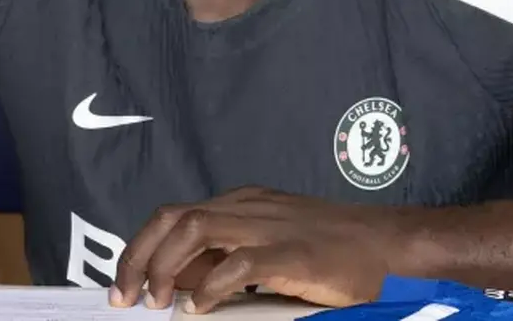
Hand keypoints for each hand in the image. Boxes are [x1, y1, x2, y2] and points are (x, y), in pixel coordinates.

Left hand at [110, 186, 405, 313]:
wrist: (389, 245)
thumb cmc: (332, 250)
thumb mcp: (271, 246)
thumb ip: (226, 258)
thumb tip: (180, 285)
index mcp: (240, 204)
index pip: (173, 216)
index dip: (140, 249)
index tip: (123, 285)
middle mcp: (247, 207)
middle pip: (173, 218)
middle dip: (139, 256)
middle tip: (125, 297)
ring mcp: (269, 227)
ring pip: (196, 229)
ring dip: (166, 266)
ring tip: (157, 301)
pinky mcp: (292, 253)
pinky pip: (239, 264)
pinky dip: (211, 285)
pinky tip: (199, 308)